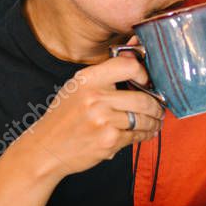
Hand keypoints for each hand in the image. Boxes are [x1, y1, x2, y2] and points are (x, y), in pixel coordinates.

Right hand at [21, 53, 163, 178]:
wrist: (46, 148)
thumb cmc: (65, 117)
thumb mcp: (78, 88)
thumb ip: (105, 75)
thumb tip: (137, 57)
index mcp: (88, 79)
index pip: (128, 66)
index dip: (143, 73)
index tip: (147, 81)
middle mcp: (95, 97)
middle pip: (143, 97)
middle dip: (156, 106)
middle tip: (159, 108)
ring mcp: (103, 120)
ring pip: (143, 118)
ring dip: (154, 122)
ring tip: (156, 121)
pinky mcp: (108, 141)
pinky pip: (136, 135)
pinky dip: (145, 135)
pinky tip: (146, 133)